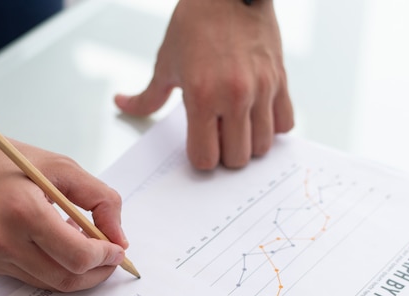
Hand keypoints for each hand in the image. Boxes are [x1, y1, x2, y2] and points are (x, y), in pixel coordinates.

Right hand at [0, 128, 128, 290]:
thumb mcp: (59, 167)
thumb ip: (99, 199)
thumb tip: (118, 236)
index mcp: (23, 213)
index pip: (77, 256)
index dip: (105, 257)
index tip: (117, 248)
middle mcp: (4, 241)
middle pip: (65, 279)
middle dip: (96, 273)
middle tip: (110, 257)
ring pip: (48, 283)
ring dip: (75, 272)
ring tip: (84, 245)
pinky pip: (30, 277)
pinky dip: (52, 267)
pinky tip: (57, 244)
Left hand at [115, 0, 293, 168]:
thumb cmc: (196, 23)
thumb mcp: (166, 62)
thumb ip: (148, 96)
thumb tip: (123, 106)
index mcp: (202, 96)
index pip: (205, 159)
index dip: (201, 157)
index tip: (199, 146)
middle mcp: (234, 96)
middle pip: (237, 159)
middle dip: (226, 155)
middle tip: (218, 137)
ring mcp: (261, 89)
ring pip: (262, 147)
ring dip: (249, 143)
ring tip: (238, 126)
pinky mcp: (281, 80)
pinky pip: (285, 124)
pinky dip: (272, 126)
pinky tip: (258, 115)